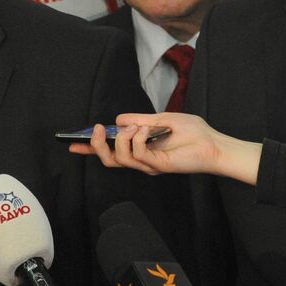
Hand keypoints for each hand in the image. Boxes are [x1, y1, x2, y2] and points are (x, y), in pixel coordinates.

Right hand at [68, 112, 261, 184]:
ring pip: (119, 159)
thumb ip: (139, 120)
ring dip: (122, 139)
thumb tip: (118, 119)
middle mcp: (142, 160)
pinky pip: (136, 154)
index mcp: (141, 149)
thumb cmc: (193, 133)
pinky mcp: (156, 166)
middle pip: (109, 159)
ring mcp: (148, 165)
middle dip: (96, 146)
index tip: (73, 143)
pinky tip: (146, 130)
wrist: (213, 144)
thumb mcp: (161, 119)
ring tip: (135, 127)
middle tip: (96, 131)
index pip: (112, 151)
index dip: (91, 148)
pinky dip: (136, 138)